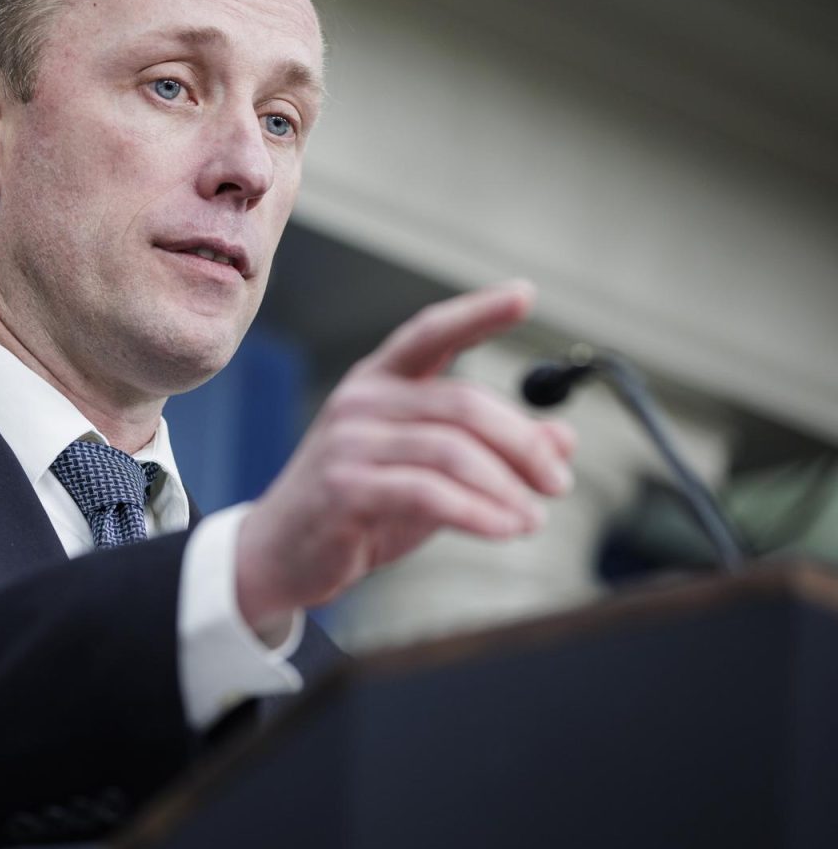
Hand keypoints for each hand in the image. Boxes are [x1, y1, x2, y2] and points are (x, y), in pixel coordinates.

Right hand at [234, 280, 575, 636]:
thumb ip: (490, 449)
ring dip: (507, 488)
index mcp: (378, 382)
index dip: (478, 313)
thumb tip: (564, 438)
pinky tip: (504, 529)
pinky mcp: (345, 488)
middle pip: (462, 404)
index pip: (431, 333)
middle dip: (523, 445)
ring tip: (532, 518)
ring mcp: (349, 443)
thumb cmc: (360, 505)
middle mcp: (362, 401)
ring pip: (452, 452)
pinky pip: (430, 494)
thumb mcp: (431, 470)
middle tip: (557, 483)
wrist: (282, 553)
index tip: (524, 295)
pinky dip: (479, 513)